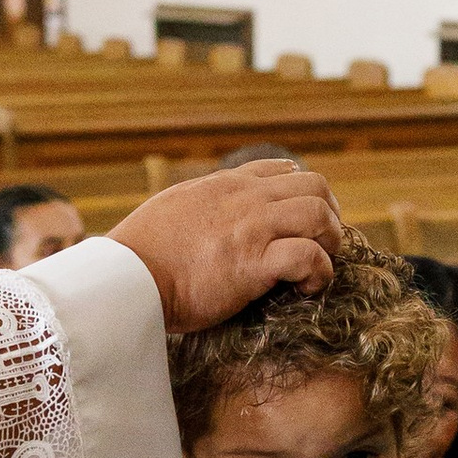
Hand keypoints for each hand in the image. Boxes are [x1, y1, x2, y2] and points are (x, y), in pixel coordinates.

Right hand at [109, 164, 342, 334]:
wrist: (126, 280)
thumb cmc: (140, 254)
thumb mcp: (173, 208)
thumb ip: (202, 204)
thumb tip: (211, 214)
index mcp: (225, 185)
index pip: (282, 169)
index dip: (304, 193)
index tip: (304, 221)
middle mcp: (245, 198)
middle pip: (314, 184)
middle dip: (329, 213)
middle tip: (324, 243)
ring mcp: (252, 227)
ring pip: (319, 213)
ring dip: (330, 240)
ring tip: (320, 265)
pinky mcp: (254, 263)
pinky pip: (309, 256)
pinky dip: (319, 273)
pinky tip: (308, 288)